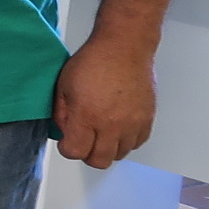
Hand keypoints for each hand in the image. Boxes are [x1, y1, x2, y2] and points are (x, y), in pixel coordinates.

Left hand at [51, 36, 157, 168]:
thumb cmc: (93, 61)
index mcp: (87, 116)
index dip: (68, 148)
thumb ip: (61, 114)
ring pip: (119, 154)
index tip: (68, 140)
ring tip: (101, 131)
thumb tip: (63, 133)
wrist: (124, 47)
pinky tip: (117, 127)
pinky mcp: (147, 119)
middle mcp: (112, 124)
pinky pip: (136, 143)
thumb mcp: (63, 86)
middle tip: (84, 140)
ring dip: (107, 147)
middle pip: (99, 161)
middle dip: (87, 153)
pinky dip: (126, 140)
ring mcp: (132, 123)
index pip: (75, 152)